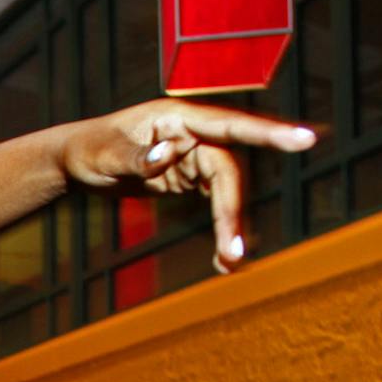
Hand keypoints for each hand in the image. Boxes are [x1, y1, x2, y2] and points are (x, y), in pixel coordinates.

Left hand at [60, 102, 316, 272]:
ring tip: (229, 264)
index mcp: (180, 117)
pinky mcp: (189, 177)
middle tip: (236, 253)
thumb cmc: (89, 149)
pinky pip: (214, 203)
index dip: (270, 133)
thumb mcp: (105, 155)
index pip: (232, 125)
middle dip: (234, 212)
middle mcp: (195, 134)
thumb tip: (167, 155)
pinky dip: (219, 229)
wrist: (76, 161)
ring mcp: (194, 156)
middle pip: (229, 172)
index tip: (304, 140)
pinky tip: (221, 261)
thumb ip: (137, 157)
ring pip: (226, 191)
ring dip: (230, 226)